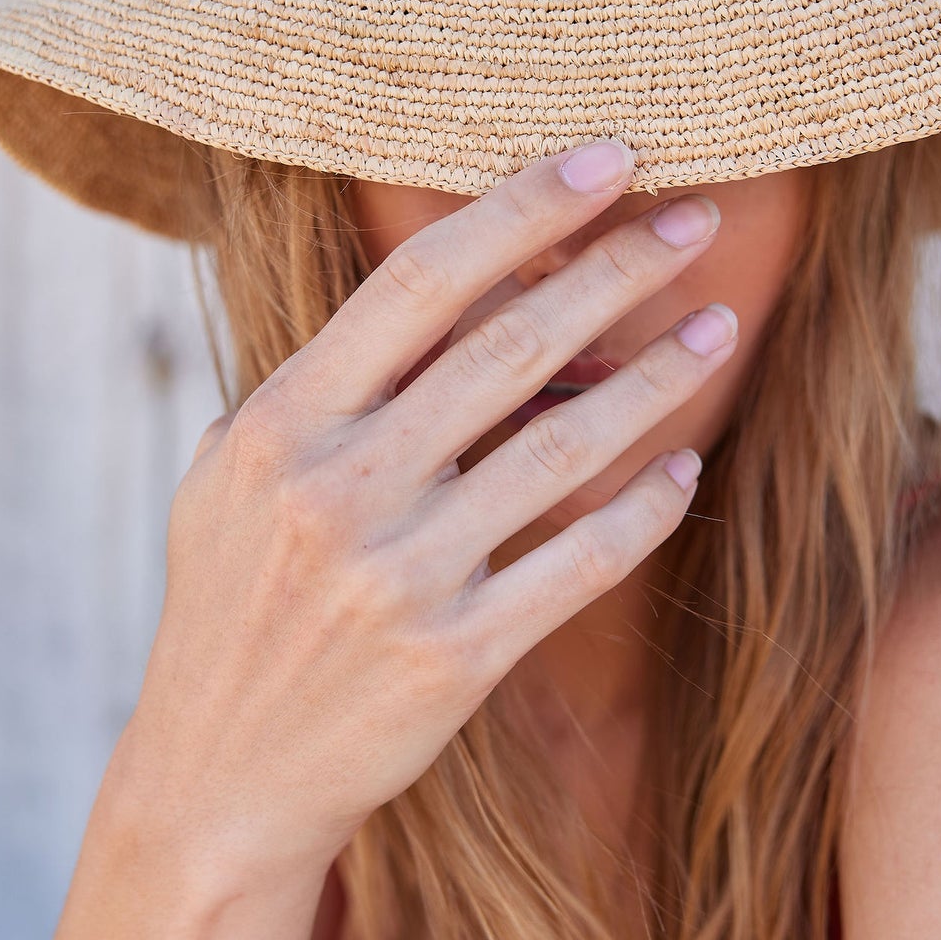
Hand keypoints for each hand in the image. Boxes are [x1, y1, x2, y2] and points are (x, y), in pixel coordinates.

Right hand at [111, 141, 738, 886]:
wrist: (221, 780)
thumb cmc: (232, 610)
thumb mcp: (229, 482)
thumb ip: (311, 391)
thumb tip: (431, 305)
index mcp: (280, 424)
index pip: (420, 282)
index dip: (522, 207)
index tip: (607, 158)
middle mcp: (338, 488)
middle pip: (508, 346)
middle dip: (616, 269)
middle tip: (696, 217)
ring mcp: (399, 576)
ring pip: (564, 449)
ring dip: (656, 379)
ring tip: (719, 325)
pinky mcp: (455, 658)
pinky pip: (580, 563)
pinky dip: (645, 511)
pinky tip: (687, 469)